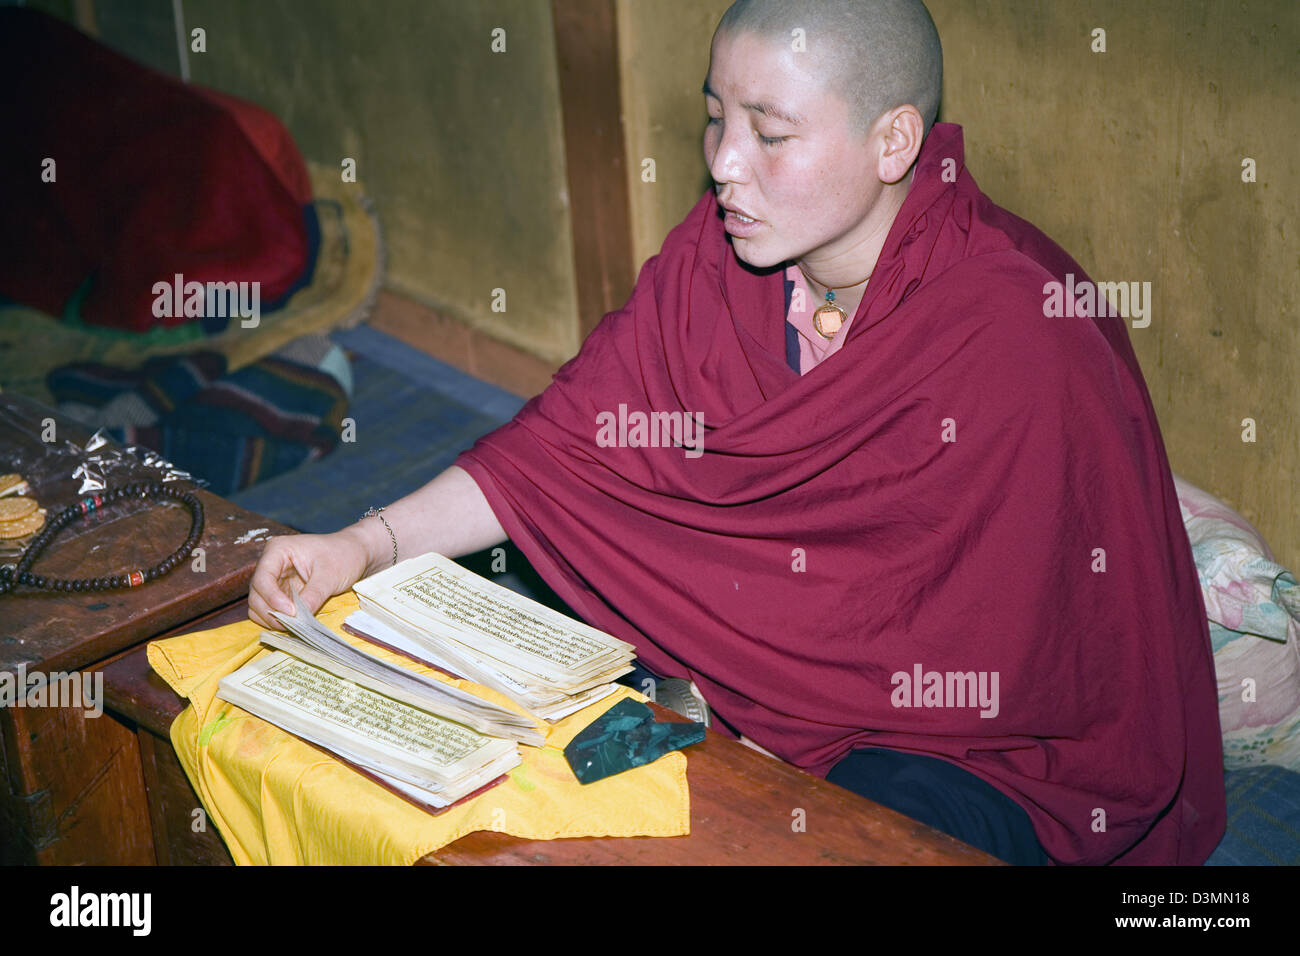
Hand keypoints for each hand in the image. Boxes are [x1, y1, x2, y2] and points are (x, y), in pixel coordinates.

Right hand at [247, 529, 370, 628]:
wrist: (355, 553)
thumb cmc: (343, 555)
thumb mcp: (330, 575)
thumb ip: (313, 595)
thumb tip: (298, 618)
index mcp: (278, 550)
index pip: (263, 578)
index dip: (272, 598)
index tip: (290, 613)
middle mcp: (271, 564)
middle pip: (256, 593)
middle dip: (271, 611)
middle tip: (291, 625)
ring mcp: (274, 579)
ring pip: (259, 604)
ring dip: (272, 618)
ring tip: (293, 626)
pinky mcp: (281, 591)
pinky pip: (270, 609)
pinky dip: (277, 618)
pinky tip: (294, 623)